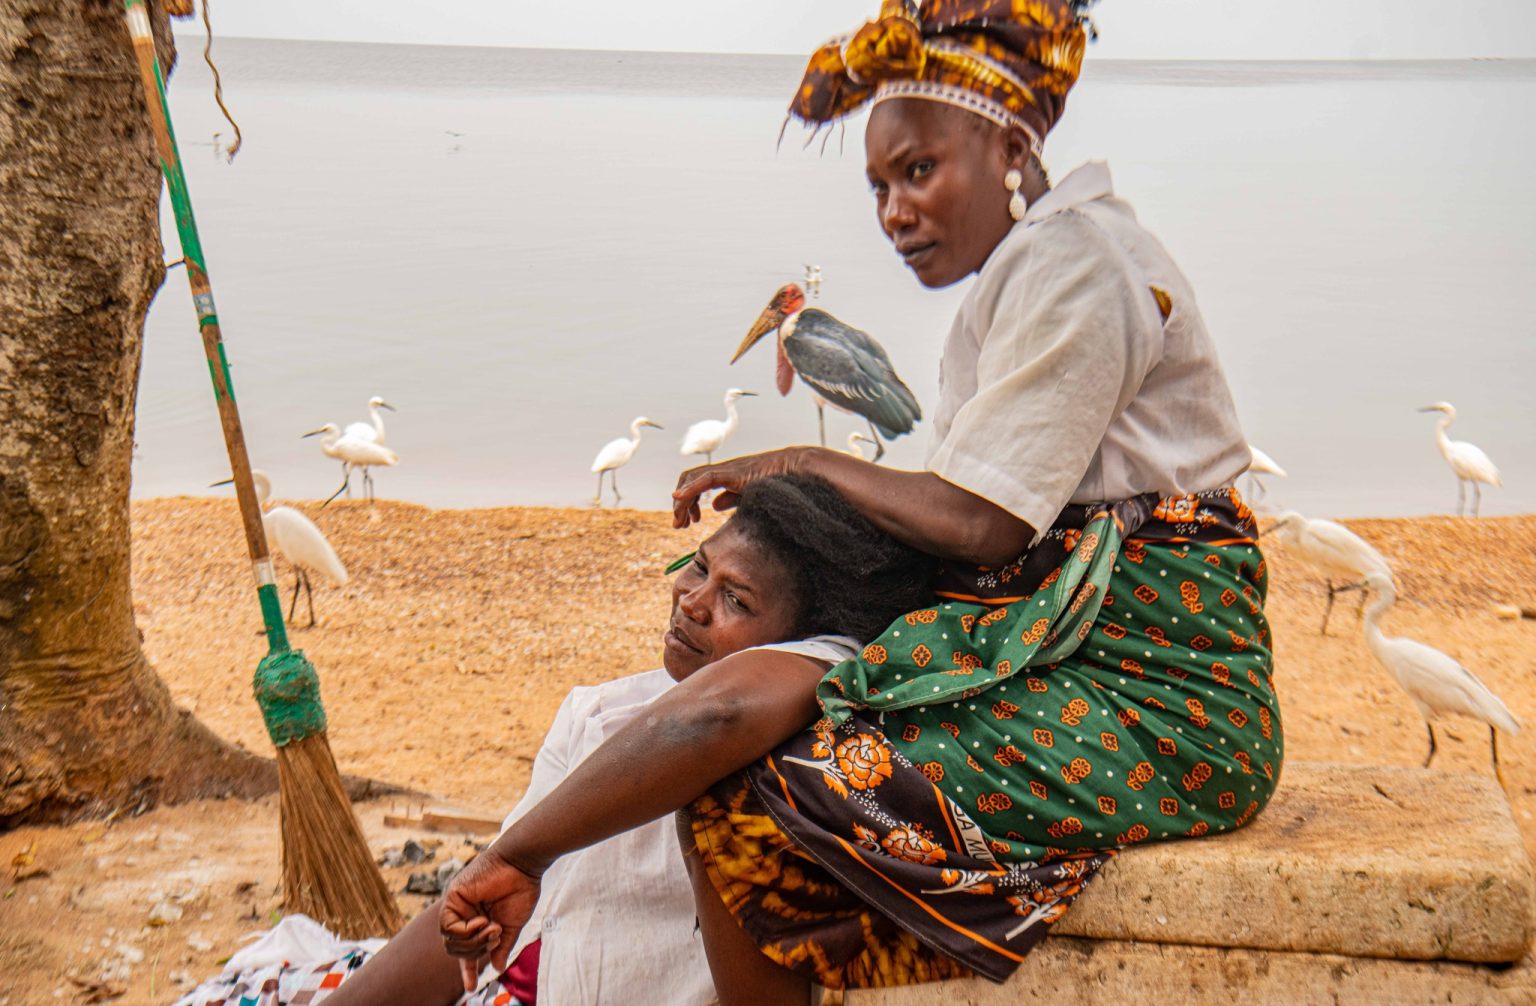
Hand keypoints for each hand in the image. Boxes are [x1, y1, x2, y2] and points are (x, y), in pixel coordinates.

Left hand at [439, 847, 541, 992]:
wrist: (522, 865)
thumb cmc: (521, 890)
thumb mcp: (511, 926)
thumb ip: (501, 946)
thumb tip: (497, 968)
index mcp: (477, 921)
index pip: (466, 950)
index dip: (467, 970)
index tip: (471, 986)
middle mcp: (464, 914)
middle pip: (455, 949)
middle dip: (476, 950)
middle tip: (496, 937)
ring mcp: (457, 906)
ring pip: (450, 941)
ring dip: (474, 941)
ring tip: (493, 928)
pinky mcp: (452, 897)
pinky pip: (449, 927)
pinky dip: (466, 930)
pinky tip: (483, 921)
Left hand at [671, 447, 814, 527]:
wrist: (793, 470)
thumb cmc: (776, 482)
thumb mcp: (748, 495)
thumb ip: (730, 498)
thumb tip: (715, 505)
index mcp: (725, 476)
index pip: (696, 483)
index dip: (688, 502)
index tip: (689, 522)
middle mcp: (721, 470)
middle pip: (688, 479)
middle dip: (681, 504)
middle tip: (679, 525)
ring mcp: (726, 469)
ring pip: (691, 479)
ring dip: (682, 501)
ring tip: (681, 522)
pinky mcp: (732, 473)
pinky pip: (704, 479)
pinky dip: (689, 489)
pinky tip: (679, 499)